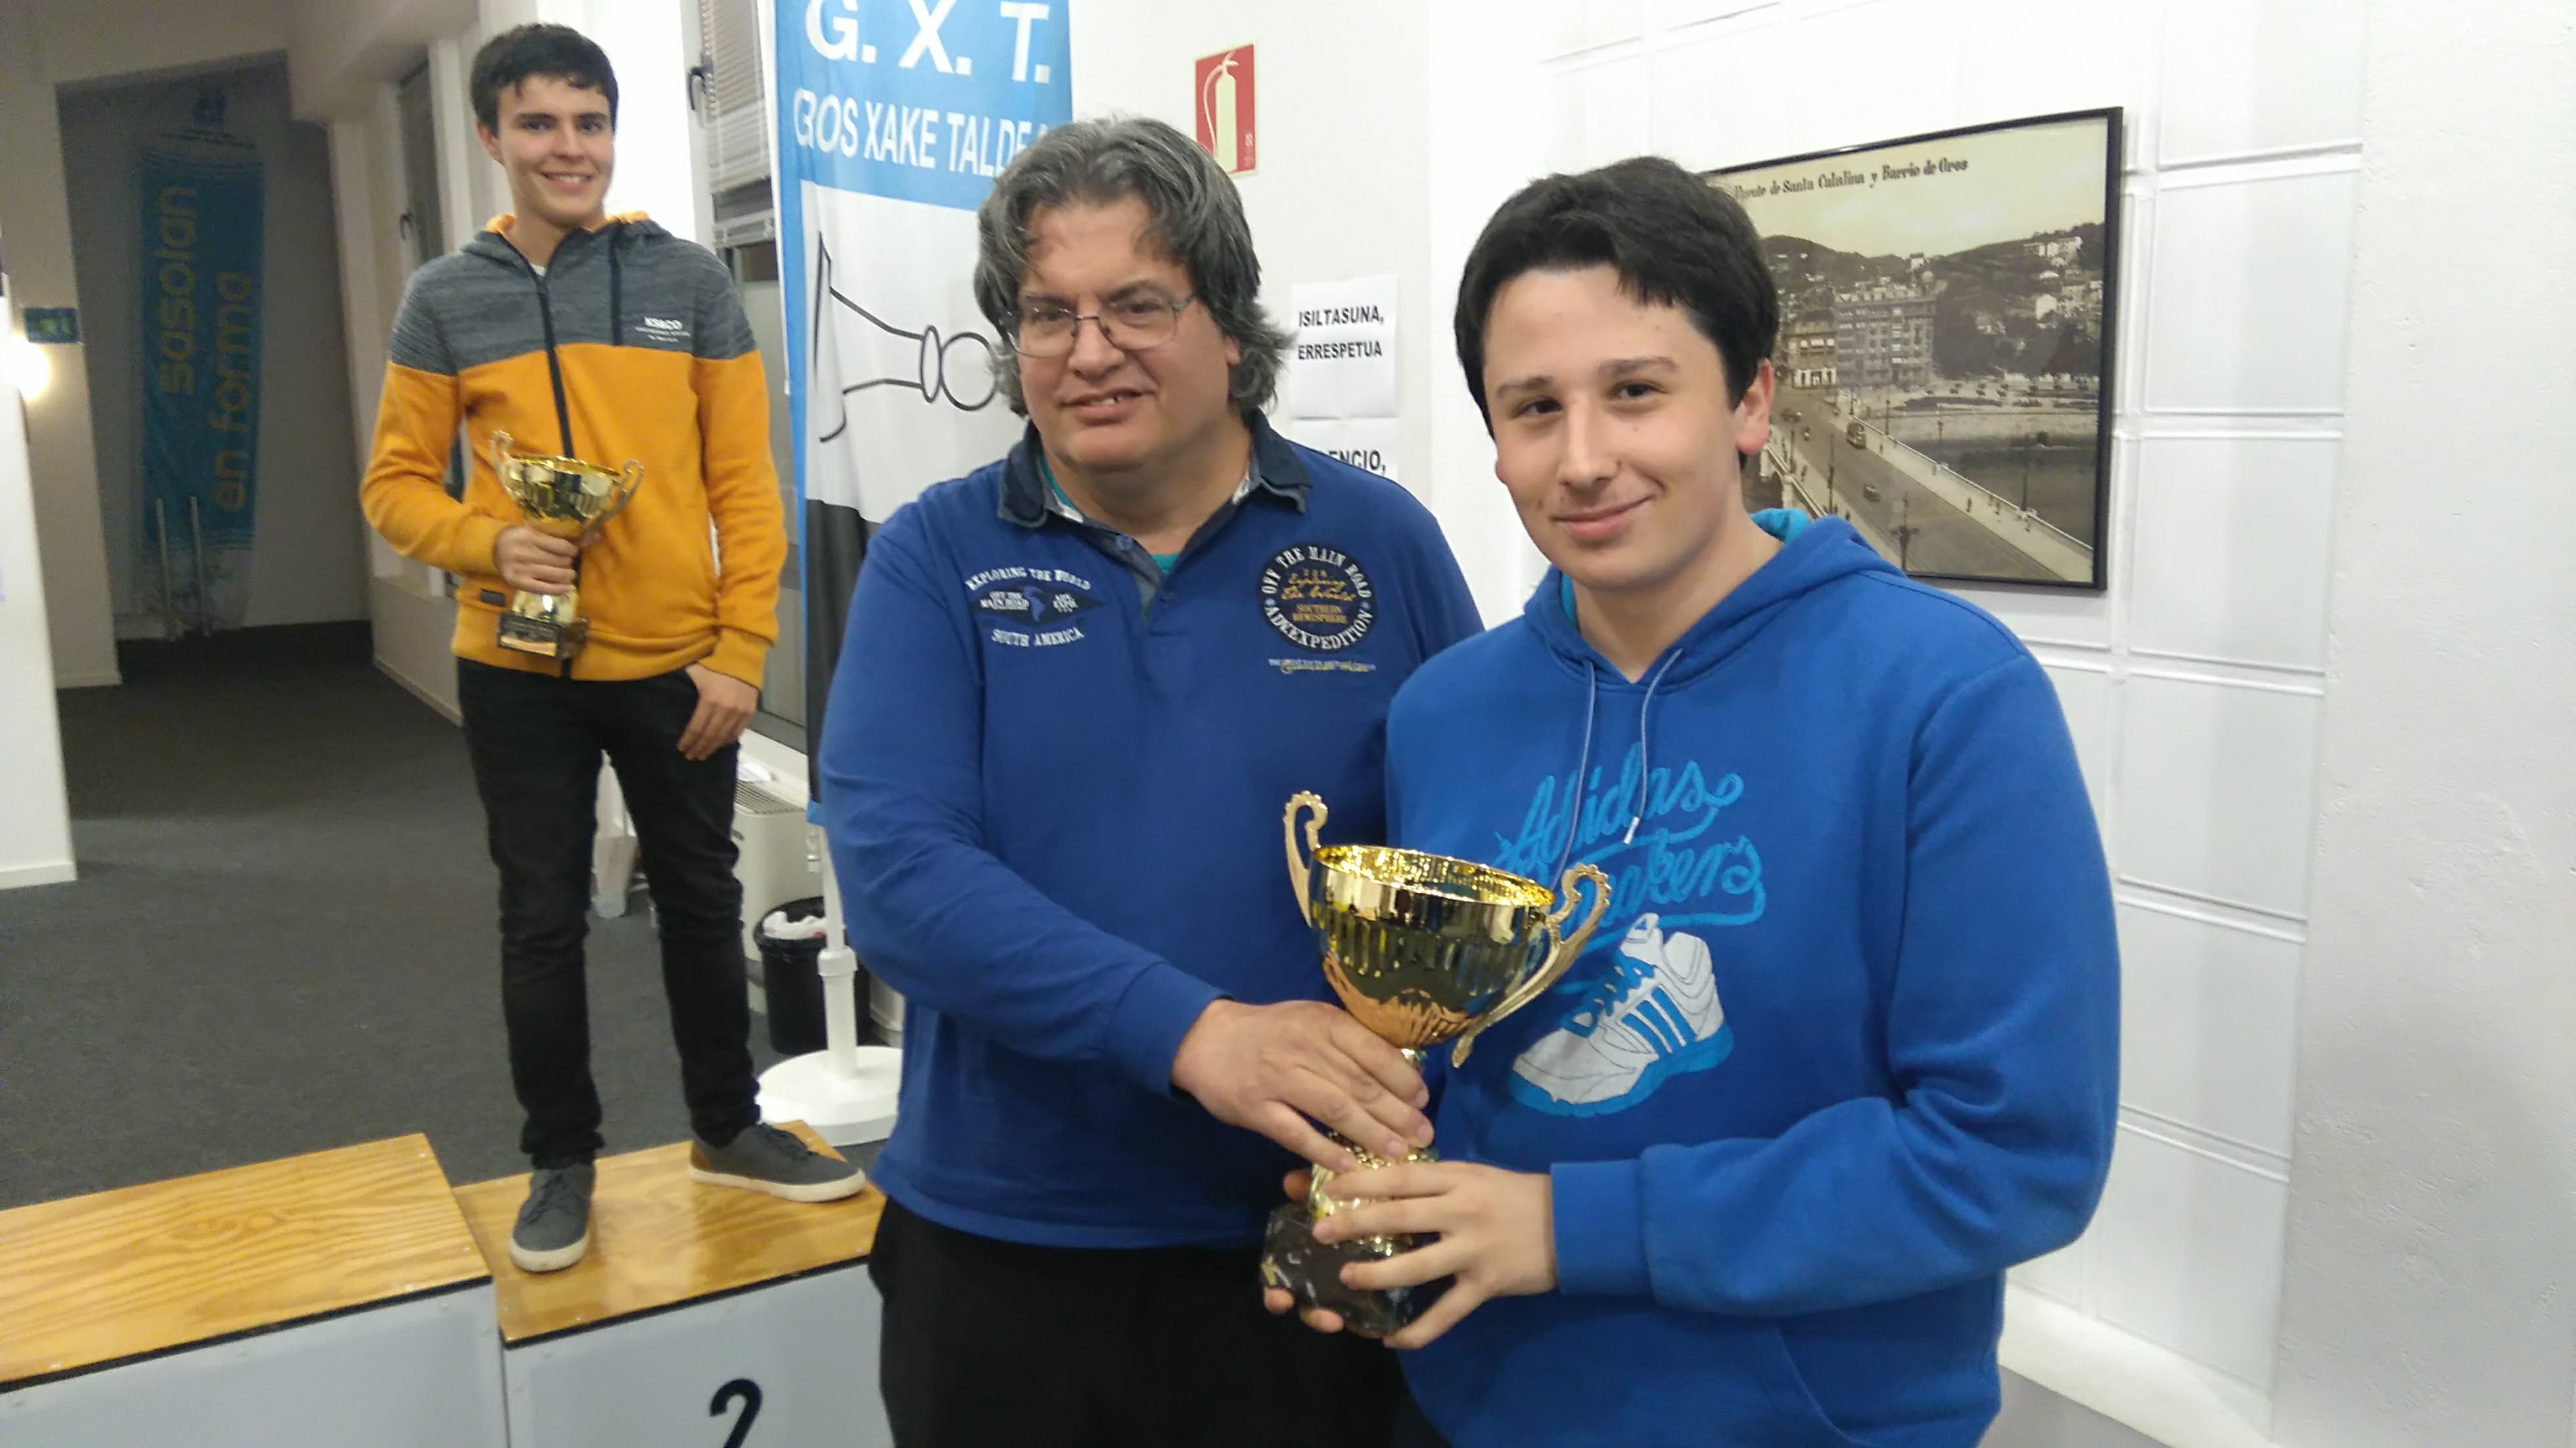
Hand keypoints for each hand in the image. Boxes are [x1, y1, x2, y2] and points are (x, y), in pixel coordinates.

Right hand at [492, 525, 578, 594]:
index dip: (572, 550)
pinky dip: (559, 590)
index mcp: (529, 537)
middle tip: (570, 563)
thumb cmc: (517, 539)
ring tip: (570, 574)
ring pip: (555, 575)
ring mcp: (521, 570)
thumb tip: (577, 544)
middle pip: (559, 561)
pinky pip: (544, 589)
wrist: (493, 549)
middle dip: (569, 563)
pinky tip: (569, 589)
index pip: (560, 546)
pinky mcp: (519, 583)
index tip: (574, 552)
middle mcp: (524, 554)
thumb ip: (549, 537)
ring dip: (567, 575)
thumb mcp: (530, 531)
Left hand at [677, 663, 757, 759]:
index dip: (688, 740)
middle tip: (690, 757)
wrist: (743, 654)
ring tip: (703, 755)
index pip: (696, 727)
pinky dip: (728, 740)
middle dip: (699, 748)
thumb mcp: (694, 669)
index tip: (680, 749)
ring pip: (724, 737)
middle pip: (710, 735)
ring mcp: (740, 712)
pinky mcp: (750, 711)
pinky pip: (739, 731)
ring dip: (713, 748)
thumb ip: (682, 682)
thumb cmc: (713, 660)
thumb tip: (663, 691)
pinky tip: (720, 745)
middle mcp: (726, 709)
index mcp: (709, 699)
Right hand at [1170, 1000, 1430, 1169]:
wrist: (1205, 1039)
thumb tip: (1401, 1074)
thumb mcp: (1310, 1021)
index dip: (1404, 1079)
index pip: (1374, 1051)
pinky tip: (1349, 1167)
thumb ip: (1348, 1042)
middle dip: (1397, 1113)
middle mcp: (1304, 1047)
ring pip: (1335, 1108)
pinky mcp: (1256, 1108)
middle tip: (1424, 1135)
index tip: (1423, 1101)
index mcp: (1323, 1022)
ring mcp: (1278, 1079)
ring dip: (1370, 1133)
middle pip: (1360, 1084)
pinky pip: (1297, 1133)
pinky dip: (1325, 1151)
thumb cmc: (1270, 1033)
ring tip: (1397, 1153)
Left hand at [1270, 1160, 1556, 1349]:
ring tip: (1348, 1278)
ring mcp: (1473, 1250)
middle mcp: (1462, 1212)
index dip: (1361, 1182)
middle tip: (1320, 1233)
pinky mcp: (1486, 1284)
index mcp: (1457, 1179)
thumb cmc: (1516, 1195)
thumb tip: (1386, 1181)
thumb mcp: (1475, 1174)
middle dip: (1355, 1224)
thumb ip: (1435, 1180)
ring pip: (1417, 1266)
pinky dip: (1419, 1330)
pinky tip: (1393, 1340)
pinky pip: (1446, 1313)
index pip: (1401, 1177)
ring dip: (1377, 1274)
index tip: (1328, 1189)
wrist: (1573, 1222)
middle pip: (1399, 1217)